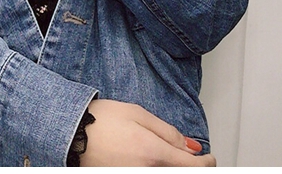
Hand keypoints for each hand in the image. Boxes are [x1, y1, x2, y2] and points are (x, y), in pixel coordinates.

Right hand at [80, 99, 215, 166]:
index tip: (210, 158)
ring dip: (173, 167)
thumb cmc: (101, 120)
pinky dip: (156, 168)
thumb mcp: (137, 114)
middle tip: (192, 158)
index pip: (192, 166)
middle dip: (190, 166)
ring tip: (169, 156)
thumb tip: (190, 147)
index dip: (206, 163)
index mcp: (152, 152)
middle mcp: (146, 172)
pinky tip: (153, 161)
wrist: (72, 133)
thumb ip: (167, 132)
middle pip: (179, 173)